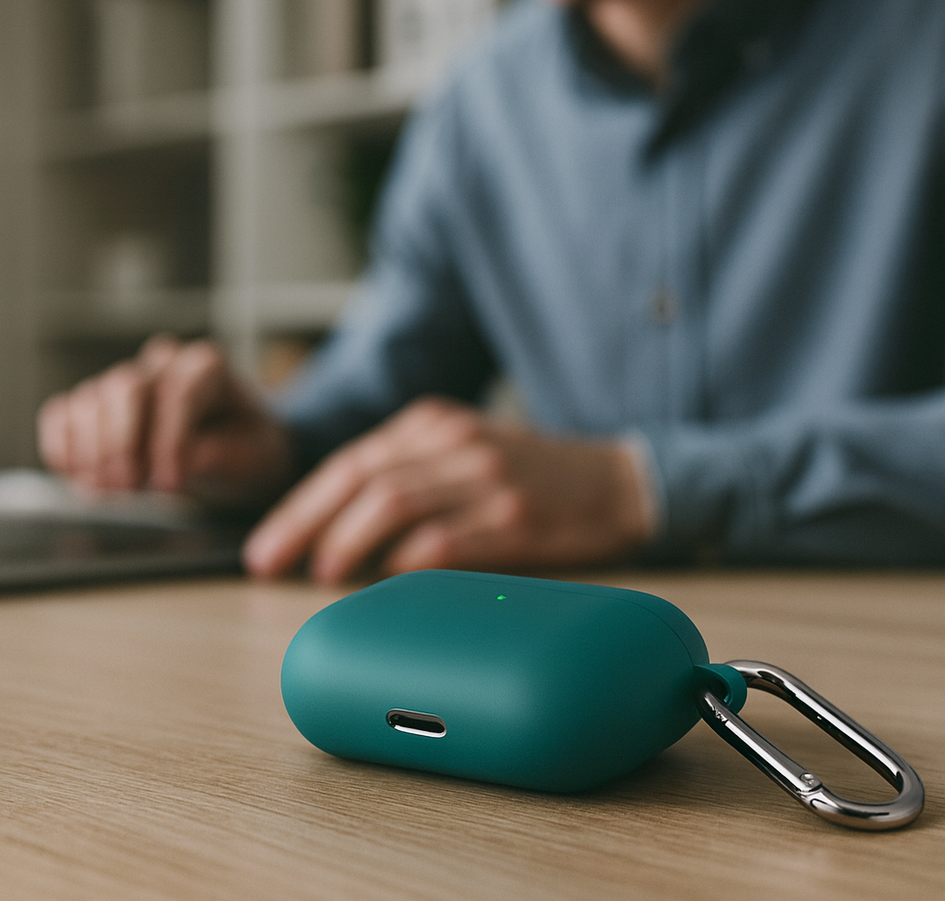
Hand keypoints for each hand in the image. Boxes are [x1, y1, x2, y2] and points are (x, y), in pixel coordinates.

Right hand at [36, 335, 293, 507]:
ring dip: (92, 447)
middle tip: (130, 486)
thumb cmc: (248, 450)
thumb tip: (183, 459)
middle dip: (124, 440)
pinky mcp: (99, 406)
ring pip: (92, 397)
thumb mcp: (252, 456)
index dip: (170, 440)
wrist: (237, 455)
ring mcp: (127, 381)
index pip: (179, 392)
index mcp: (208, 368)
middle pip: (126, 386)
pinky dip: (61, 443)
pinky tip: (74, 473)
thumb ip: (219, 454)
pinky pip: (63, 412)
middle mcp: (163, 365)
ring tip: (108, 490)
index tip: (171, 483)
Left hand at [243, 397, 656, 581]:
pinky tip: (384, 582)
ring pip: (393, 502)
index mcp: (434, 423)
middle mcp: (455, 441)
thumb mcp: (465, 452)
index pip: (350, 460)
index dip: (299, 505)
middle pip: (360, 478)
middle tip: (268, 562)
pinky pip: (444, 541)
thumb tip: (337, 531)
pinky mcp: (515, 516)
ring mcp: (486, 476)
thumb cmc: (531, 475)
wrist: (617, 483)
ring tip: (322, 574)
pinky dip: (405, 563)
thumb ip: (408, 476)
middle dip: (304, 523)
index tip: (265, 544)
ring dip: (346, 541)